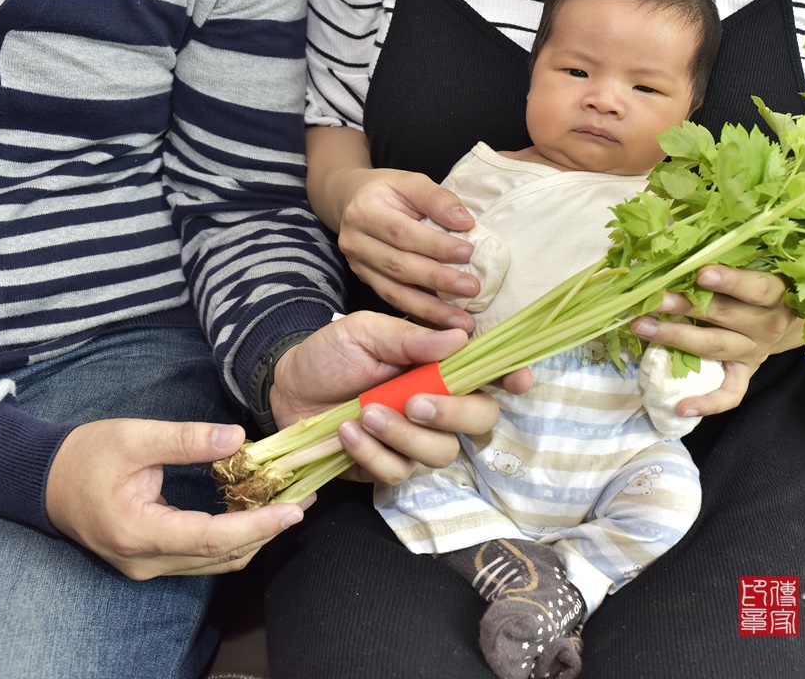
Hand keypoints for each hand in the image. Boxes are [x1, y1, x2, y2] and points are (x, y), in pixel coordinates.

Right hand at [46, 420, 307, 579]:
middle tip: (304, 501)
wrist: (43, 480)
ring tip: (289, 505)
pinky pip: (203, 557)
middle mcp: (145, 560)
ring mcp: (147, 566)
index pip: (211, 537)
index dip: (257, 526)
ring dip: (254, 536)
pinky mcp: (152, 560)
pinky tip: (255, 513)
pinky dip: (234, 538)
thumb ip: (186, 439)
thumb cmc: (85, 455)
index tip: (293, 511)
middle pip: (220, 555)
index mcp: (138, 531)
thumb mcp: (134, 437)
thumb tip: (237, 439)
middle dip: (266, 531)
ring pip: (215, 562)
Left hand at [269, 311, 531, 483]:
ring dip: (405, 435)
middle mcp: (438, 405)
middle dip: (455, 414)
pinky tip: (347, 431)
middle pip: (481, 421)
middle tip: (415, 402)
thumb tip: (460, 337)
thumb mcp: (366, 332)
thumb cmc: (332, 353)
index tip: (517, 382)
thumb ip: (410, 337)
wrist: (287, 387)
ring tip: (366, 413)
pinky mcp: (388, 466)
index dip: (511, 378)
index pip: (490, 375)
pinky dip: (373, 452)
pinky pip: (399, 471)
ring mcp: (415, 438)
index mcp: (440, 367)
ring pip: (441, 452)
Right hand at [337, 169, 481, 329]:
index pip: (402, 232)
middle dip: (438, 280)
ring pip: (395, 292)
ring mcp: (358, 267)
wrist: (352, 202)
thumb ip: (437, 198)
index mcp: (364, 212)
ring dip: (431, 309)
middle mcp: (355, 242)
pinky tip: (443, 326)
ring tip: (461, 322)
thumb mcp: (410, 182)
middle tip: (472, 288)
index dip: (435, 245)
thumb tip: (464, 221)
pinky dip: (420, 315)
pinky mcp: (366, 282)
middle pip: (399, 265)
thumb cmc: (389, 192)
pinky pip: (394, 302)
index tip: (468, 253)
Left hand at [628, 266, 794, 416]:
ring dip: (676, 337)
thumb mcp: (759, 264)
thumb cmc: (762, 283)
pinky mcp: (745, 374)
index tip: (701, 274)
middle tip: (655, 298)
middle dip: (687, 306)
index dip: (731, 282)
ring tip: (642, 327)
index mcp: (777, 294)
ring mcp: (755, 352)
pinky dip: (706, 404)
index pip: (758, 289)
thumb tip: (678, 231)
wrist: (791, 320)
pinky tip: (681, 407)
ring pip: (715, 347)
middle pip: (726, 316)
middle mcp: (768, 325)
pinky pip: (730, 394)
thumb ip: (727, 251)